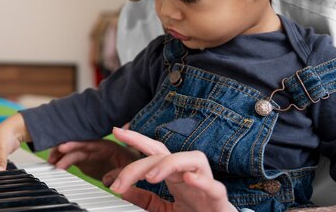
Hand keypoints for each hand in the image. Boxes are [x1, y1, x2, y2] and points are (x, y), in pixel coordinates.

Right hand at [48, 139, 140, 184]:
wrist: (134, 166)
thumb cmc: (133, 162)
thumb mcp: (129, 167)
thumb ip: (119, 173)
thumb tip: (107, 182)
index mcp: (105, 145)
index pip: (88, 143)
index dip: (75, 144)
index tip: (63, 146)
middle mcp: (95, 147)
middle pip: (77, 146)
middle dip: (64, 149)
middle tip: (52, 155)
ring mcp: (89, 154)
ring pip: (72, 153)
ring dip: (60, 156)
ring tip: (50, 163)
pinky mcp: (86, 161)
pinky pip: (71, 160)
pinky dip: (62, 162)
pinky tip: (54, 166)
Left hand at [109, 127, 236, 211]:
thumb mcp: (163, 208)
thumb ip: (146, 199)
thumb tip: (124, 190)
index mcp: (176, 174)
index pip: (154, 151)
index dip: (136, 139)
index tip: (117, 131)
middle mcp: (190, 172)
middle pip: (165, 155)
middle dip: (141, 161)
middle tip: (119, 181)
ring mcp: (206, 182)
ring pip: (192, 159)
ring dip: (169, 164)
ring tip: (151, 178)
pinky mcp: (218, 198)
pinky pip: (213, 185)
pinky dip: (202, 181)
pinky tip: (189, 178)